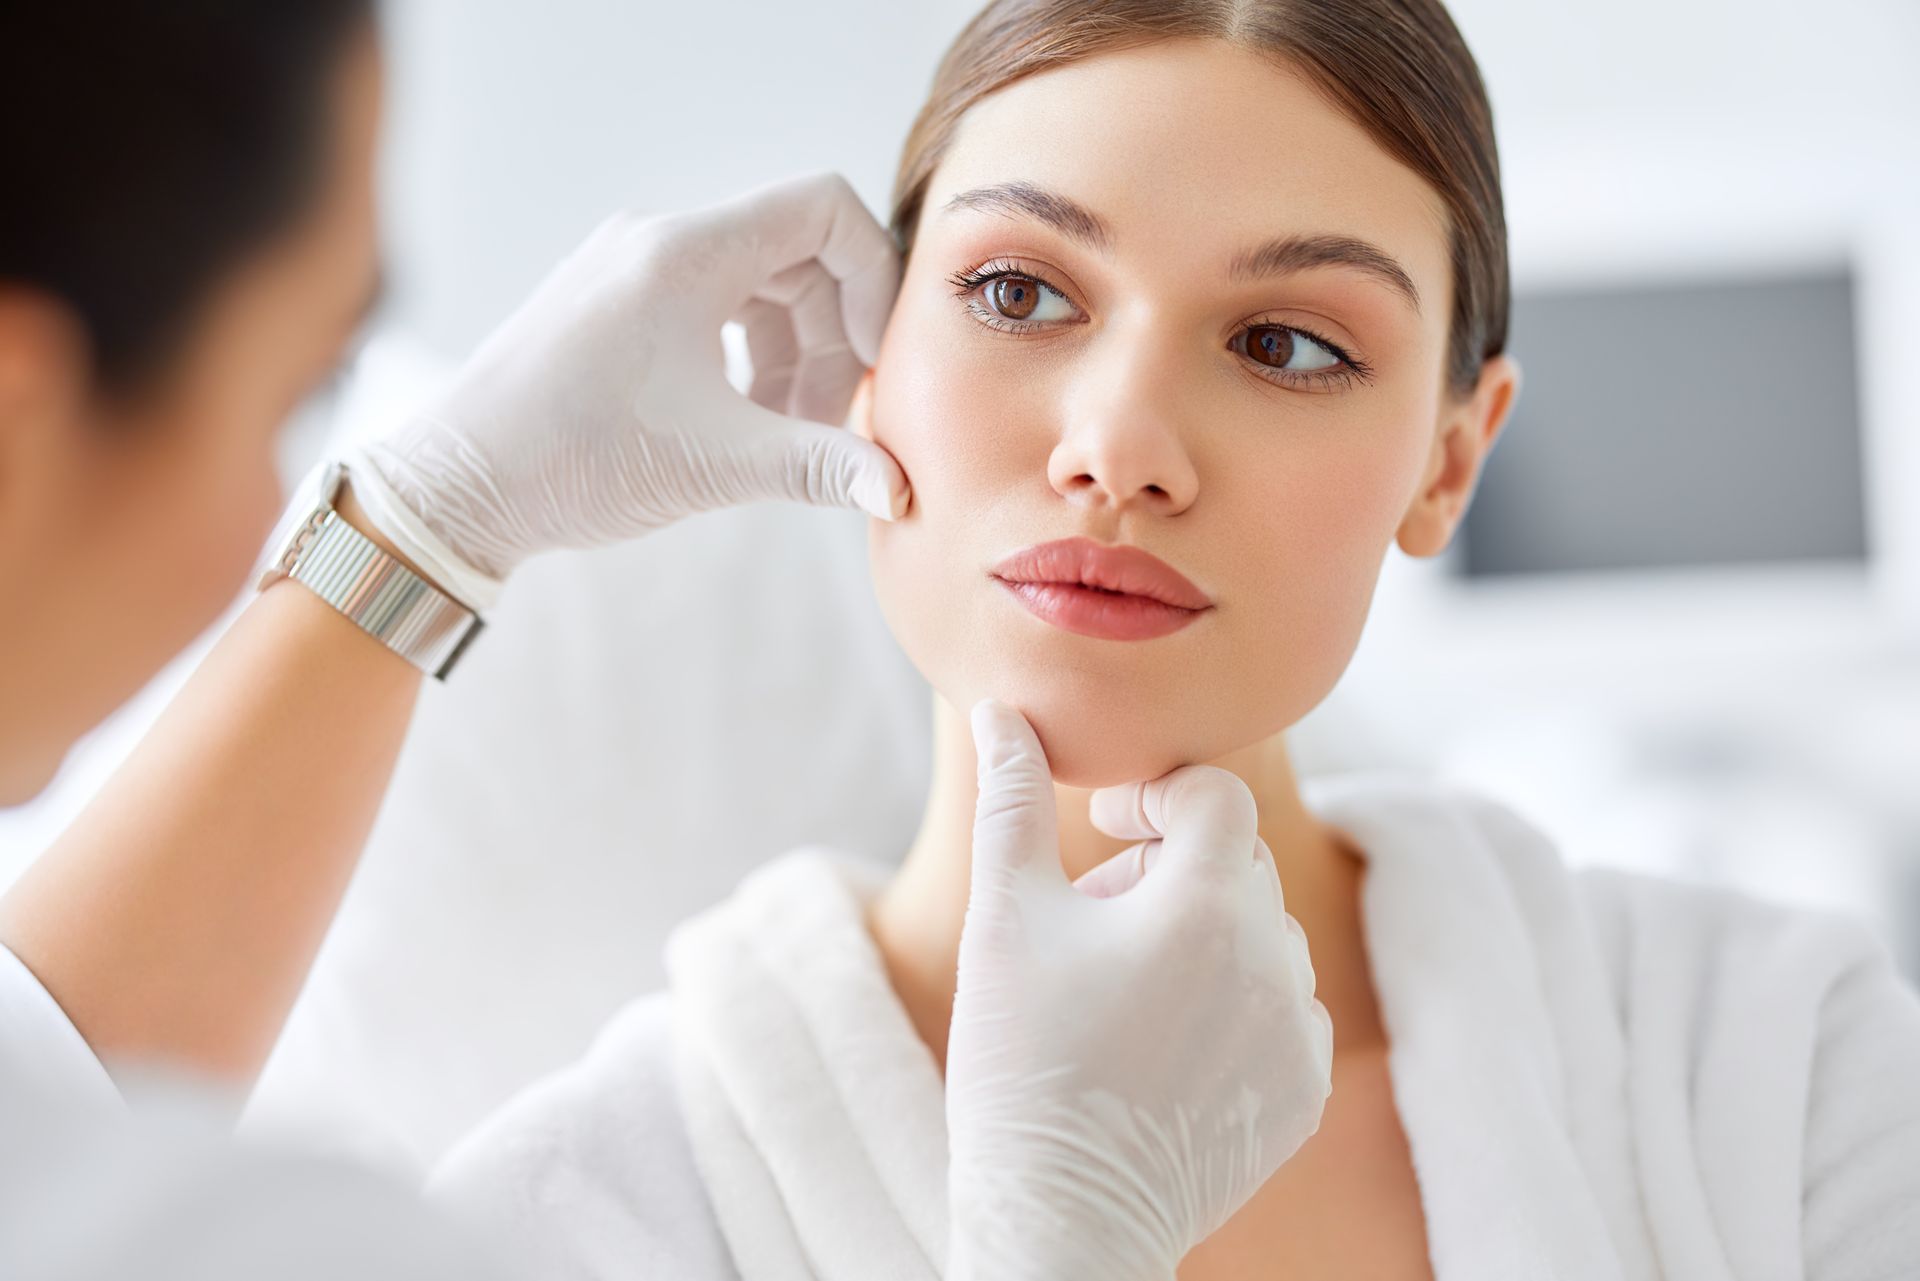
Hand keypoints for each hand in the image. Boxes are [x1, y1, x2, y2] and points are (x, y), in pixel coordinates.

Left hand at [343, 171, 909, 608]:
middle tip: (827, 424)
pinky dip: (746, 356)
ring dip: (791, 355)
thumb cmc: (570, 461)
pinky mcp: (612, 302)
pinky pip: (711, 304)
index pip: (823, 207)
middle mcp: (657, 241)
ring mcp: (630, 268)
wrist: (456, 487)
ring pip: (756, 284)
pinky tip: (737, 421)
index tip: (871, 360)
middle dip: (830, 337)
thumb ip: (817, 466)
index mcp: (685, 253)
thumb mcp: (714, 465)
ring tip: (782, 434)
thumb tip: (897, 488)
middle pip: (796, 254)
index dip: (872, 277)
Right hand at [945, 699, 1334, 1280]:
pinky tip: (1161, 1045)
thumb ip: (1011, 798)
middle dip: (1168, 870)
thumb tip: (1002, 709)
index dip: (1156, 796)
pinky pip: (1281, 1008)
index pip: (1215, 795)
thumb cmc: (1021, 1060)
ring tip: (1121, 991)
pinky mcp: (1303, 1091)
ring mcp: (1298, 1032)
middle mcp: (1276, 961)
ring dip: (1201, 936)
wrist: (1060, 1219)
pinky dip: (1232, 1005)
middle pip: (1236, 863)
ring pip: (1261, 935)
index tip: (1105, 827)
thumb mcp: (1004, 916)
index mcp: (1209, 905)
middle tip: (1092, 922)